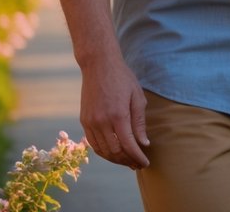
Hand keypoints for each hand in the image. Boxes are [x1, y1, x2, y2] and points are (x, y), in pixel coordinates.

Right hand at [78, 52, 150, 168]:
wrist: (98, 65)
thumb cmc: (122, 78)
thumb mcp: (137, 97)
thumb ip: (139, 122)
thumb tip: (143, 143)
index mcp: (118, 115)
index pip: (128, 145)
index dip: (138, 157)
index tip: (145, 163)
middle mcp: (102, 121)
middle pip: (114, 151)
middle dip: (127, 161)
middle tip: (138, 164)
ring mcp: (90, 122)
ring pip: (102, 150)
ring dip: (115, 159)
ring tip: (127, 161)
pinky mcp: (84, 120)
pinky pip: (93, 143)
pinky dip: (103, 151)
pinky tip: (113, 152)